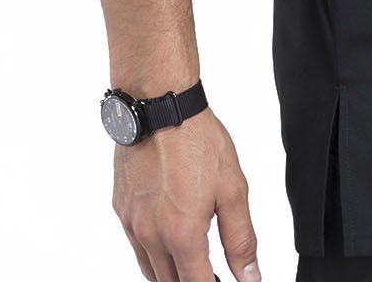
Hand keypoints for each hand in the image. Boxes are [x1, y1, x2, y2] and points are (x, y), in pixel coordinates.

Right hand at [112, 107, 261, 280]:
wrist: (159, 106)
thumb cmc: (196, 140)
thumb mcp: (232, 189)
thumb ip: (241, 239)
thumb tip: (249, 275)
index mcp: (182, 235)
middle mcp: (152, 236)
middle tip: (214, 273)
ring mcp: (132, 225)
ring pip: (150, 272)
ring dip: (172, 275)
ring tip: (195, 265)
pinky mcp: (122, 210)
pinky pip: (136, 246)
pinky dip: (153, 254)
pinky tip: (170, 240)